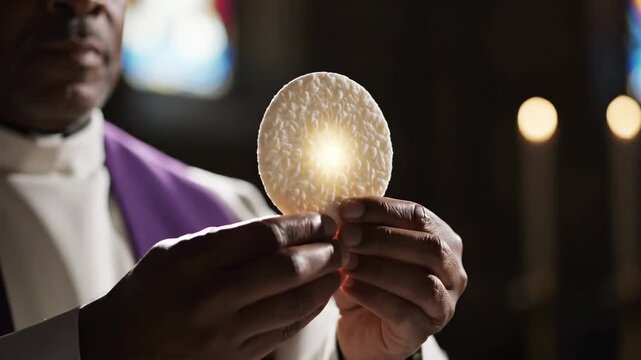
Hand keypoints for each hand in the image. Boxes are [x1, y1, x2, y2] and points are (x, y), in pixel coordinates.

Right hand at [79, 213, 340, 359]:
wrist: (120, 350)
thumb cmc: (149, 291)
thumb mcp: (175, 253)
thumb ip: (225, 241)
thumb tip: (282, 229)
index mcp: (192, 262)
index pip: (264, 237)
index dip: (303, 225)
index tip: (323, 218)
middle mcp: (210, 298)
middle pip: (286, 269)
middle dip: (324, 251)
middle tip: (341, 240)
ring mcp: (225, 333)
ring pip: (293, 303)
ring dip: (325, 282)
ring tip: (340, 266)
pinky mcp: (236, 358)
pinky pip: (286, 331)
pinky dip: (309, 311)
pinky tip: (321, 295)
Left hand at [335, 197, 466, 359]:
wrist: (362, 326)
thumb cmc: (368, 278)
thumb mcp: (365, 247)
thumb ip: (362, 227)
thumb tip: (342, 210)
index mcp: (443, 238)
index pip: (418, 215)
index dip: (382, 209)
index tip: (347, 209)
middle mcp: (452, 270)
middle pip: (429, 247)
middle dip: (383, 238)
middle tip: (346, 236)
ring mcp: (444, 303)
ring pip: (422, 283)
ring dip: (379, 268)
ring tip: (346, 262)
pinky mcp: (425, 330)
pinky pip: (404, 313)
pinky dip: (373, 297)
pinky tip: (348, 287)